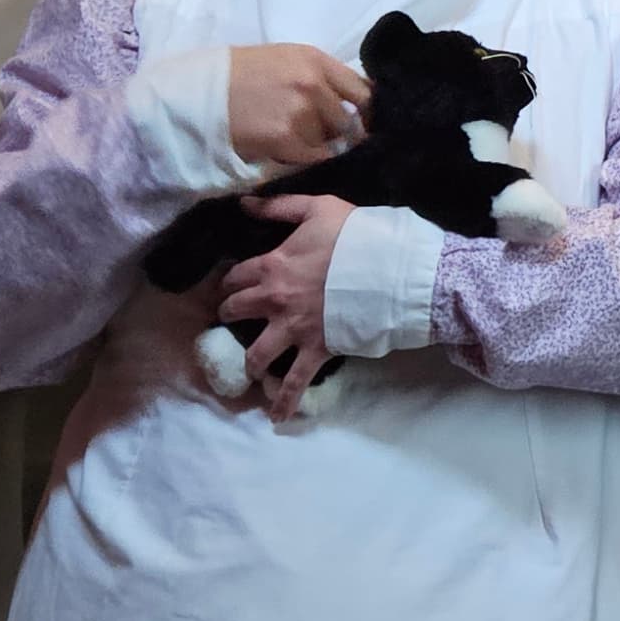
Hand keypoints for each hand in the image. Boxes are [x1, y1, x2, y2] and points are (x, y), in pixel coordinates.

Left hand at [222, 193, 352, 417]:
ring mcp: (293, 330)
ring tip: (249, 367)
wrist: (390, 269)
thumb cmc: (357, 236)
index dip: (231, 280)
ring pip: (257, 353)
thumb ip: (279, 207)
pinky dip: (285, 402)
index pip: (236, 276)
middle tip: (231, 318)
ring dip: (249, 361)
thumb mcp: (318, 209)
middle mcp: (274, 301)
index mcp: (271, 266)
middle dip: (229, 315)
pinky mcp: (315, 350)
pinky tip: (276, 417)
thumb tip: (243, 203)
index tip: (231, 284)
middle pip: (236, 312)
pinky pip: (295, 382)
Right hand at [225, 44, 367, 171]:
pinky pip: (311, 157)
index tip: (364, 122)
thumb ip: (320, 77)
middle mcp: (313, 84)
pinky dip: (301, 157)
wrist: (200, 92)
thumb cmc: (239, 74)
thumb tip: (352, 102)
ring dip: (314, 144)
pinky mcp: (285, 139)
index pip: (363, 90)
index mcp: (315, 59)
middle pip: (346, 120)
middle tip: (313, 133)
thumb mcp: (285, 60)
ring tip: (289, 136)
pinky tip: (283, 148)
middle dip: (335, 131)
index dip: (367, 111)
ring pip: (327, 141)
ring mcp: (300, 112)